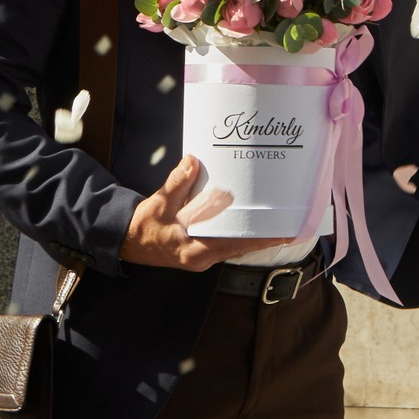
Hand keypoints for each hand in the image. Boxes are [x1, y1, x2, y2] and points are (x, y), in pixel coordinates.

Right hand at [119, 156, 300, 270]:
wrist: (127, 241)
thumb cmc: (143, 226)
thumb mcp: (158, 204)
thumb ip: (177, 184)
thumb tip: (192, 161)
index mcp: (194, 250)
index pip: (235, 245)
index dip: (260, 239)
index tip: (284, 233)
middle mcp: (202, 258)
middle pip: (241, 248)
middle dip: (265, 237)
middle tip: (290, 223)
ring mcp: (203, 257)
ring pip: (236, 247)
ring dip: (255, 236)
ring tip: (280, 223)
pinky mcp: (202, 251)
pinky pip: (228, 244)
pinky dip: (241, 235)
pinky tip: (254, 224)